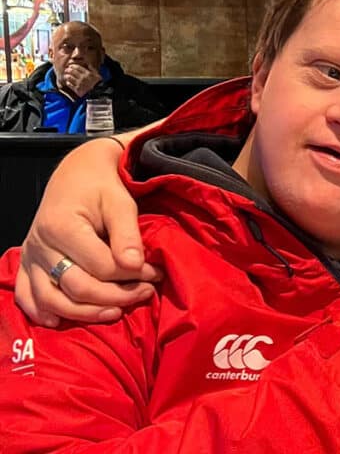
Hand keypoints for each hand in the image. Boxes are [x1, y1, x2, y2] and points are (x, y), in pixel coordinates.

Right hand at [16, 137, 160, 326]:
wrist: (77, 174)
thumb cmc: (102, 187)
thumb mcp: (120, 202)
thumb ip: (127, 234)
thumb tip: (135, 265)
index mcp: (61, 228)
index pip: (101, 267)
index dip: (132, 276)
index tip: (155, 274)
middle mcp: (41, 245)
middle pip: (77, 287)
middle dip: (116, 296)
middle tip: (145, 293)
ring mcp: (31, 257)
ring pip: (51, 299)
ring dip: (84, 313)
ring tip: (116, 312)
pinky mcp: (28, 264)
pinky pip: (26, 295)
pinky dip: (40, 312)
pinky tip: (61, 323)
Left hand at [62, 63, 101, 97]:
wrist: (97, 93)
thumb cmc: (97, 84)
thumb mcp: (97, 75)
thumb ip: (92, 69)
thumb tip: (87, 64)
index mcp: (88, 74)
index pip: (77, 67)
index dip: (73, 65)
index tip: (70, 66)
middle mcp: (83, 78)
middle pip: (72, 71)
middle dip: (68, 70)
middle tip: (67, 70)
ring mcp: (80, 84)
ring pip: (69, 77)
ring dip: (66, 76)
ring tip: (66, 76)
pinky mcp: (77, 89)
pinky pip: (69, 84)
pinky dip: (68, 83)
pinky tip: (68, 82)